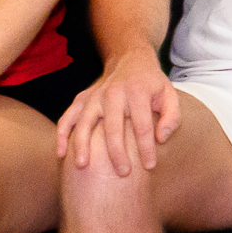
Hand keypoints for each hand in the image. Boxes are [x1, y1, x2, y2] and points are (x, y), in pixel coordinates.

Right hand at [59, 56, 178, 177]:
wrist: (130, 59)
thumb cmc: (152, 84)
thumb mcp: (169, 95)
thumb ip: (171, 117)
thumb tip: (160, 138)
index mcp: (137, 92)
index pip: (142, 125)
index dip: (146, 147)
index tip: (150, 166)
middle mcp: (113, 93)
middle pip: (113, 127)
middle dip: (117, 152)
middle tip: (122, 173)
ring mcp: (94, 96)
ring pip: (84, 122)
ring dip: (82, 144)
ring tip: (82, 166)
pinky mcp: (82, 99)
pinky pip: (67, 117)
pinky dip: (62, 134)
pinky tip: (61, 153)